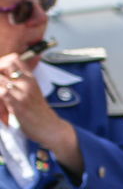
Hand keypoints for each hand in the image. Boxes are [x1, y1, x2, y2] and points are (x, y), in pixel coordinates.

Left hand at [0, 53, 80, 169]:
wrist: (52, 129)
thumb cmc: (39, 114)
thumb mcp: (33, 93)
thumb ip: (22, 83)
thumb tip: (7, 81)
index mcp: (31, 79)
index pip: (14, 59)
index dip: (2, 63)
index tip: (1, 75)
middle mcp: (27, 83)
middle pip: (4, 65)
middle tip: (0, 86)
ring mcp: (22, 93)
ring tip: (2, 99)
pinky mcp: (17, 104)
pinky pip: (1, 93)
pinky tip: (2, 109)